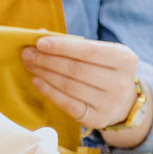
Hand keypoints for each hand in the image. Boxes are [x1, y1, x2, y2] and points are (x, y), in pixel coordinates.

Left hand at [23, 35, 147, 140]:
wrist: (122, 101)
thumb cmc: (103, 69)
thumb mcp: (98, 52)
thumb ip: (72, 44)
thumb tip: (39, 34)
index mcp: (125, 59)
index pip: (89, 51)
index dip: (62, 47)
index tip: (40, 42)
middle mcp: (122, 83)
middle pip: (77, 70)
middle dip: (48, 60)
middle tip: (27, 54)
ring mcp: (111, 104)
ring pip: (70, 86)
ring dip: (45, 74)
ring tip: (30, 65)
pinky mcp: (99, 119)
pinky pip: (68, 104)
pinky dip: (49, 92)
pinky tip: (36, 81)